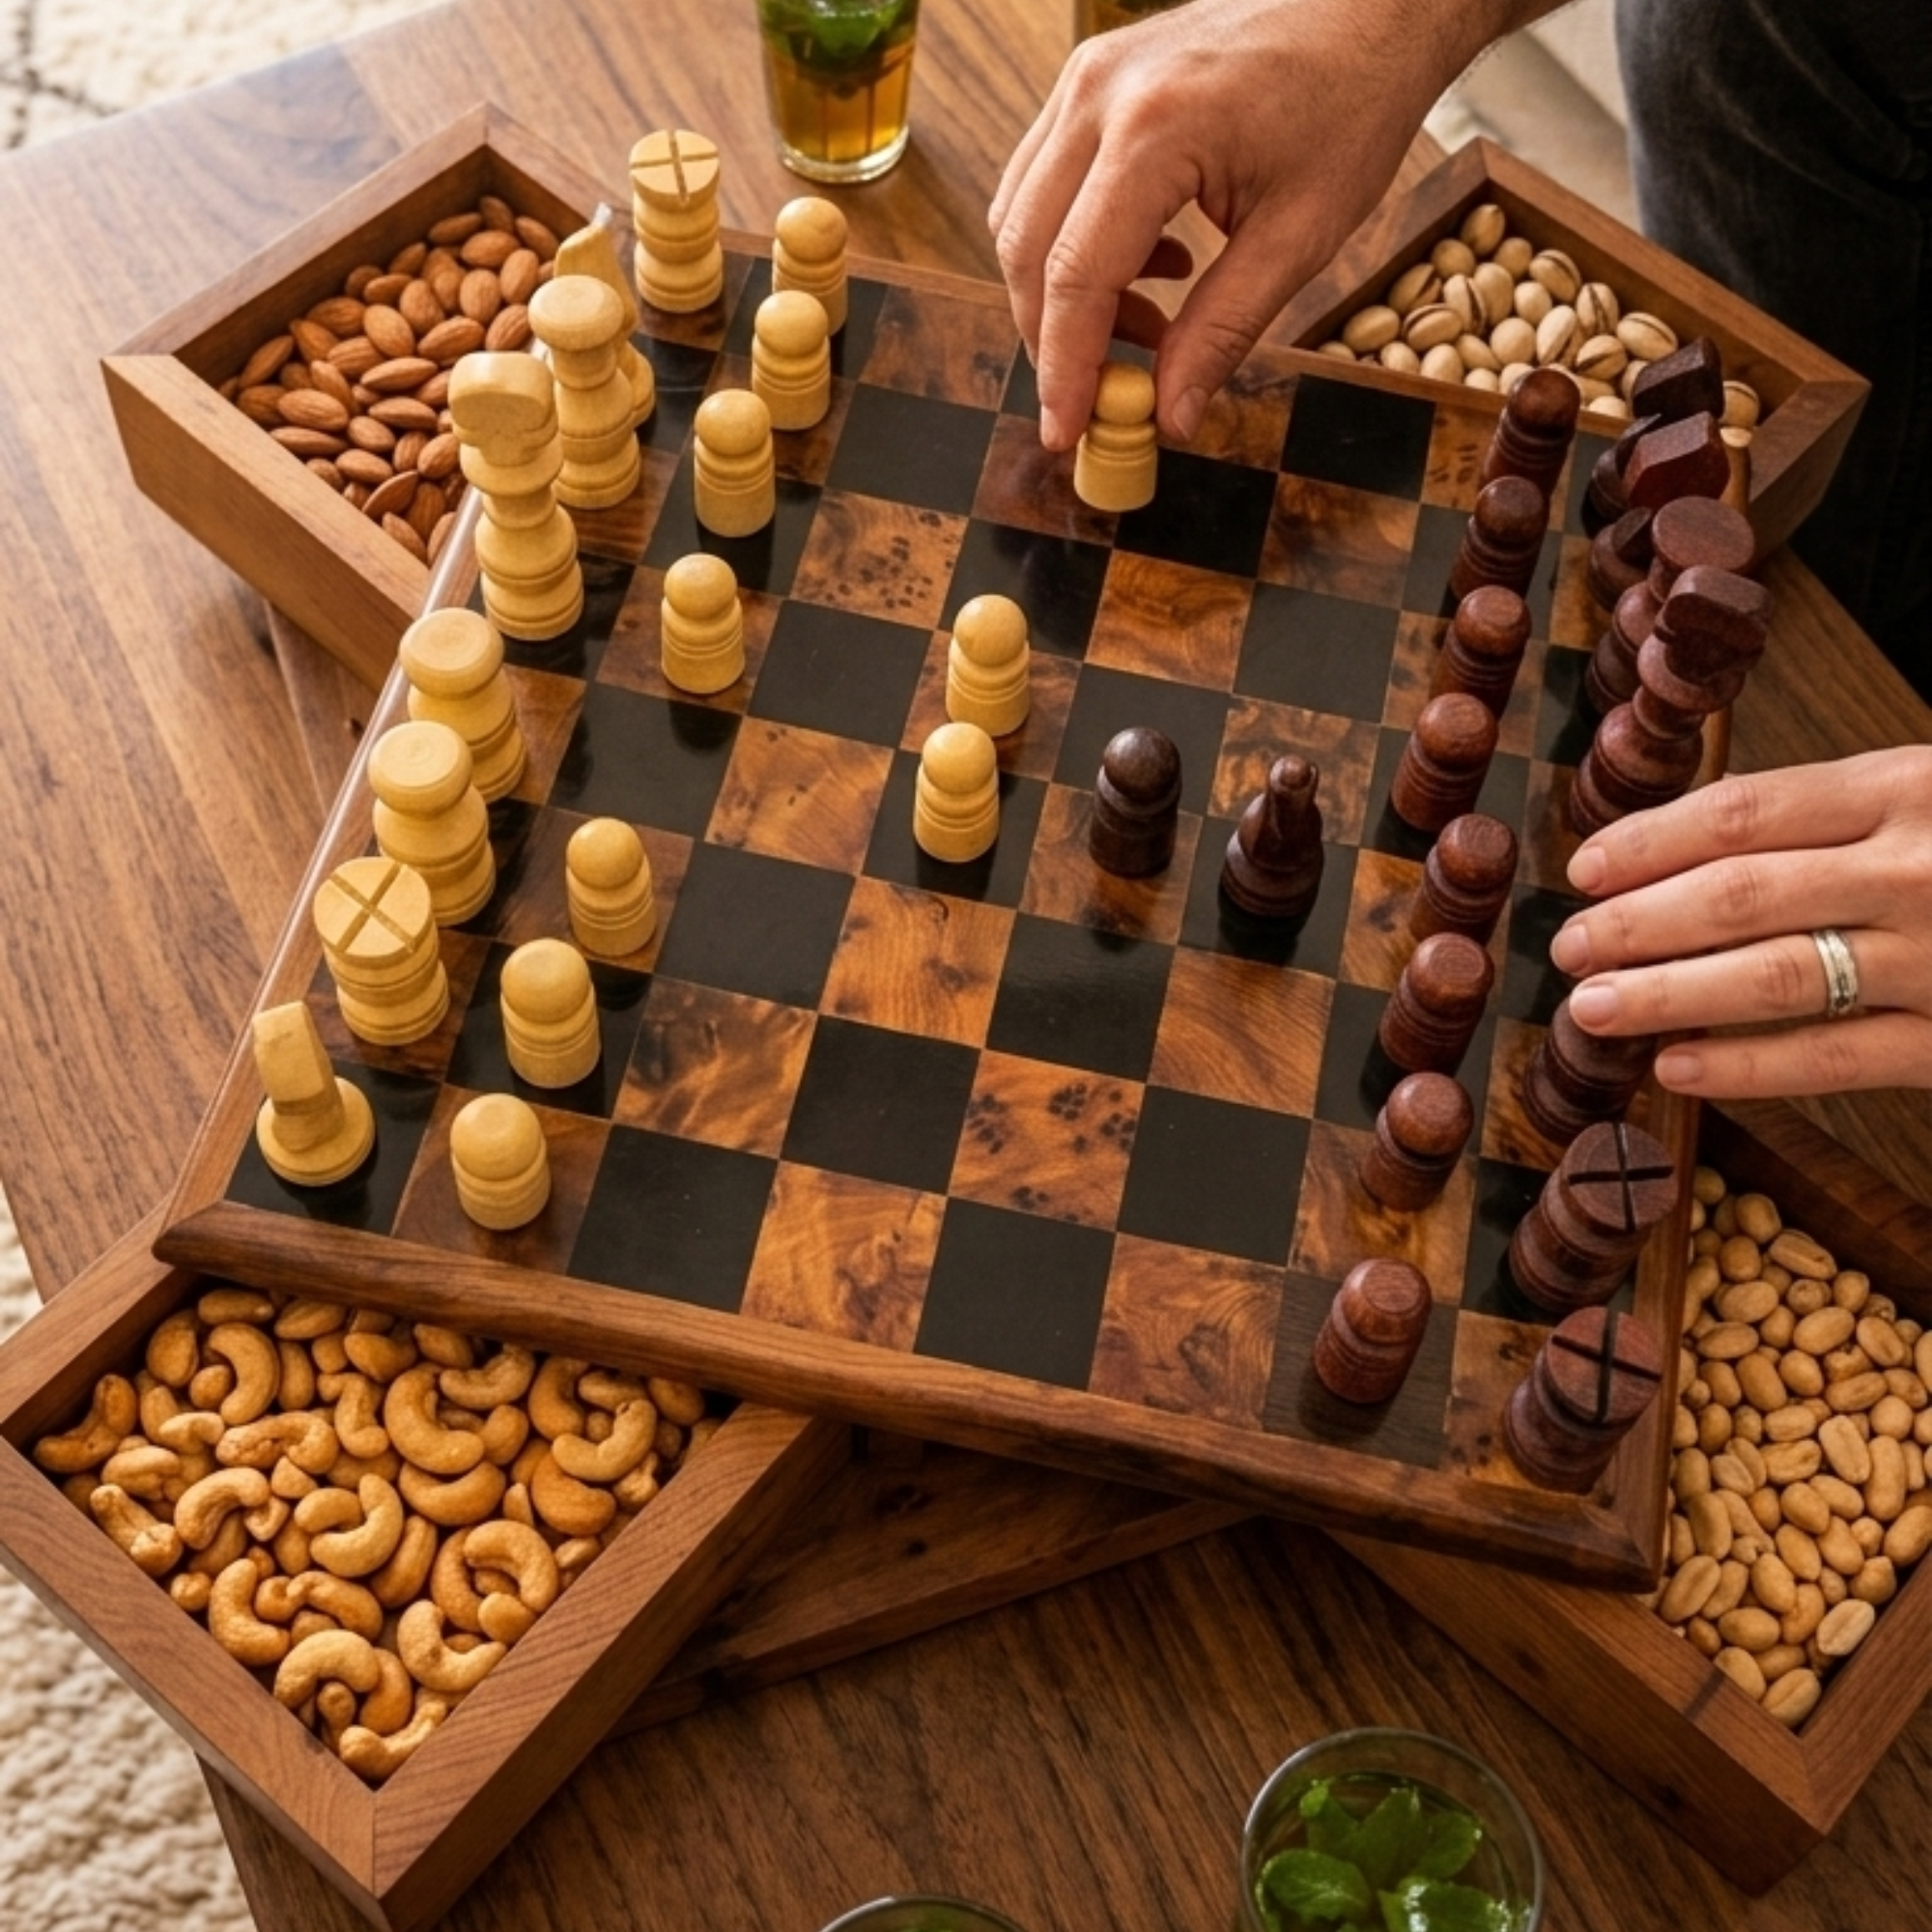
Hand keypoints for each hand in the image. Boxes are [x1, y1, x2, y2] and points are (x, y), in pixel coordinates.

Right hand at [988, 0, 1473, 449]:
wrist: (1368, 6)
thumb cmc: (1350, 103)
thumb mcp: (1299, 236)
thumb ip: (1223, 330)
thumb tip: (1170, 415)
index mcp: (1155, 129)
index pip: (1076, 276)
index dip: (1064, 368)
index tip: (1063, 433)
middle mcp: (1100, 95)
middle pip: (1027, 250)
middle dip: (1052, 340)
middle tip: (1100, 400)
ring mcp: (1086, 79)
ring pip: (1022, 217)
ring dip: (1062, 296)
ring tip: (1147, 330)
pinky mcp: (1090, 81)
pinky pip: (1044, 182)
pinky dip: (1075, 246)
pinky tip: (1150, 270)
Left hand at [1550, 748, 1931, 1096]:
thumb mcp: (1923, 799)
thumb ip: (1827, 810)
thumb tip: (1692, 826)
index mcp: (1901, 791)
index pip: (1743, 814)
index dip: (1649, 845)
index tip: (1585, 872)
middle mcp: (1913, 871)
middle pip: (1742, 894)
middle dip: (1636, 924)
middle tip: (1570, 947)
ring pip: (1776, 976)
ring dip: (1667, 994)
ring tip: (1594, 1006)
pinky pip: (1835, 1057)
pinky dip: (1746, 1067)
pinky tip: (1675, 1066)